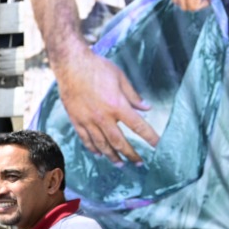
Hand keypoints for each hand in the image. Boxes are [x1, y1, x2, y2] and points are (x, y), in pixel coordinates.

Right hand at [53, 49, 158, 163]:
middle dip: (131, 154)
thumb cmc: (97, 67)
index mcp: (117, 105)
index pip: (138, 126)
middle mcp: (103, 117)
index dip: (150, 137)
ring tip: (120, 164)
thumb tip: (146, 108)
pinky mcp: (76, 120)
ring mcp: (88, 120)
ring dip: (112, 156)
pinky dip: (93, 148)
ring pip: (102, 144)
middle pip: (120, 142)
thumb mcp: (120, 78)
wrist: (71, 64)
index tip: (157, 146)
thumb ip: (133, 96)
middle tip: (139, 162)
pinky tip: (99, 154)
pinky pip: (85, 139)